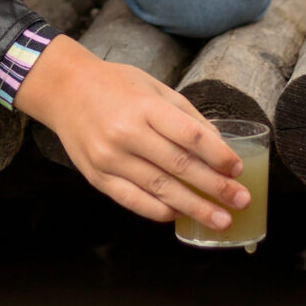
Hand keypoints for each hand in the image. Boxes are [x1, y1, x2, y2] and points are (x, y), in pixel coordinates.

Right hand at [13, 36, 247, 228]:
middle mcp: (126, 133)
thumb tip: (219, 145)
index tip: (238, 168)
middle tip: (241, 200)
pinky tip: (180, 215)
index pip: (190, 136)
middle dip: (215, 187)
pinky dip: (159, 211)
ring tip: (220, 219)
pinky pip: (133, 200)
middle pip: (179, 166)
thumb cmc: (115, 85)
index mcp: (144, 106)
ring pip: (160, 189)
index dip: (219, 155)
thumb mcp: (154, 87)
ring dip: (194, 207)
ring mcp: (109, 158)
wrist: (64, 90)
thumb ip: (186, 115)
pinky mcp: (96, 177)